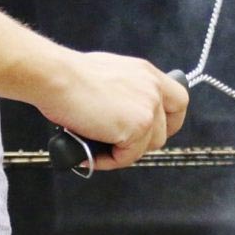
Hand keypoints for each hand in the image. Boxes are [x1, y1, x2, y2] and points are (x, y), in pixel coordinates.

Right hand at [36, 51, 187, 170]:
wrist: (56, 76)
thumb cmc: (68, 76)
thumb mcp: (108, 76)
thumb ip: (124, 93)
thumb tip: (118, 116)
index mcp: (147, 73)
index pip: (178, 100)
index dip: (169, 121)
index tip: (152, 131)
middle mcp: (153, 88)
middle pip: (164, 131)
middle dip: (141, 143)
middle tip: (115, 145)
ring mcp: (148, 108)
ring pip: (146, 147)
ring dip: (121, 153)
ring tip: (94, 148)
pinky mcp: (137, 127)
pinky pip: (128, 157)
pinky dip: (109, 161)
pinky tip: (89, 153)